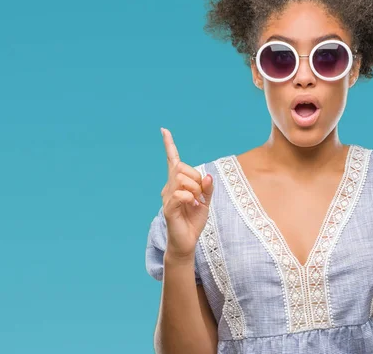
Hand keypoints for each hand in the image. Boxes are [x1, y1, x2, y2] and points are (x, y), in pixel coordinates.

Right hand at [160, 127, 213, 260]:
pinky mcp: (168, 208)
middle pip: (182, 168)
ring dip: (195, 189)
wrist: (187, 242)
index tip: (164, 130)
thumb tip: (208, 176)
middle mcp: (169, 187)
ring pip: (181, 179)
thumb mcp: (206, 202)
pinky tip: (192, 206)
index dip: (169, 145)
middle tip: (200, 195)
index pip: (173, 161)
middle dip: (196, 179)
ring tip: (196, 202)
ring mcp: (167, 197)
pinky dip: (190, 198)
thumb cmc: (194, 220)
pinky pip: (180, 194)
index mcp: (178, 183)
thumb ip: (208, 188)